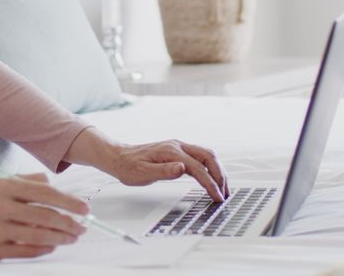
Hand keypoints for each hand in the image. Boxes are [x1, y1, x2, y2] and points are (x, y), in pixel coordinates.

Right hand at [0, 173, 87, 259]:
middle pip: (44, 216)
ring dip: (60, 238)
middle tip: (81, 227)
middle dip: (68, 223)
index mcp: (4, 187)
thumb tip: (54, 185)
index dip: (68, 202)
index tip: (84, 208)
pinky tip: (52, 245)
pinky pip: (25, 251)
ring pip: (37, 235)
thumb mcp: (2, 183)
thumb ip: (29, 181)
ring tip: (71, 237)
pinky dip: (42, 249)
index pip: (44, 193)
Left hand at [66, 128, 229, 200]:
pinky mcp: (178, 152)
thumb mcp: (142, 173)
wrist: (118, 157)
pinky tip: (212, 178)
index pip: (198, 167)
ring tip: (223, 188)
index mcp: (171, 151)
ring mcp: (179, 147)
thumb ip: (163, 171)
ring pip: (207, 155)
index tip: (217, 196)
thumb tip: (182, 169)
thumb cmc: (128, 166)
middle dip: (221, 175)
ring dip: (218, 170)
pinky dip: (210, 168)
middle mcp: (178, 146)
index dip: (210, 183)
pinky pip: (200, 157)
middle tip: (225, 193)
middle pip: (209, 156)